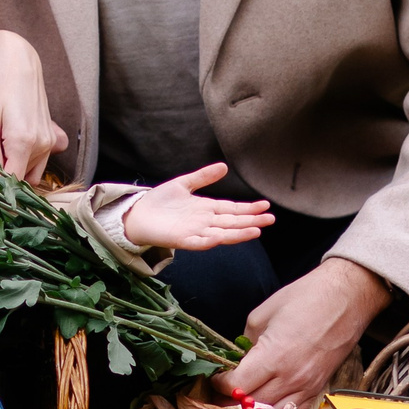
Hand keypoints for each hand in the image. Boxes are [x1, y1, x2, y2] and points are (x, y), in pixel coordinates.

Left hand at [0, 26, 67, 182]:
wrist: (18, 58)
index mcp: (24, 142)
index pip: (8, 182)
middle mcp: (42, 145)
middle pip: (18, 179)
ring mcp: (49, 141)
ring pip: (28, 173)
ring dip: (10, 172)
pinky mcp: (50, 136)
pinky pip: (38, 163)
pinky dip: (24, 164)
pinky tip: (9, 151)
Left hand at [120, 163, 274, 251]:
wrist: (137, 214)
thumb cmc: (159, 202)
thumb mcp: (183, 184)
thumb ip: (203, 177)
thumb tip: (224, 166)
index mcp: (206, 209)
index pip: (232, 209)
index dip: (248, 208)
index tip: (265, 205)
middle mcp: (204, 222)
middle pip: (232, 222)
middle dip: (251, 220)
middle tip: (271, 219)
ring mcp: (194, 232)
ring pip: (221, 233)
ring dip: (238, 233)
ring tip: (256, 230)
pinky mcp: (181, 240)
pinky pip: (198, 242)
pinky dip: (209, 240)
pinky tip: (220, 236)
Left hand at [221, 258, 390, 408]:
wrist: (346, 298)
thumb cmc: (305, 298)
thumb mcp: (262, 314)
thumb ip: (246, 342)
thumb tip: (238, 359)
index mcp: (274, 356)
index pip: (237, 385)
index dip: (220, 384)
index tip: (216, 376)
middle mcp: (291, 377)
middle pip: (252, 406)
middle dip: (231, 401)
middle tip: (220, 392)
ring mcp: (307, 386)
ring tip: (241, 399)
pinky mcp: (318, 388)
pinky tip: (266, 404)